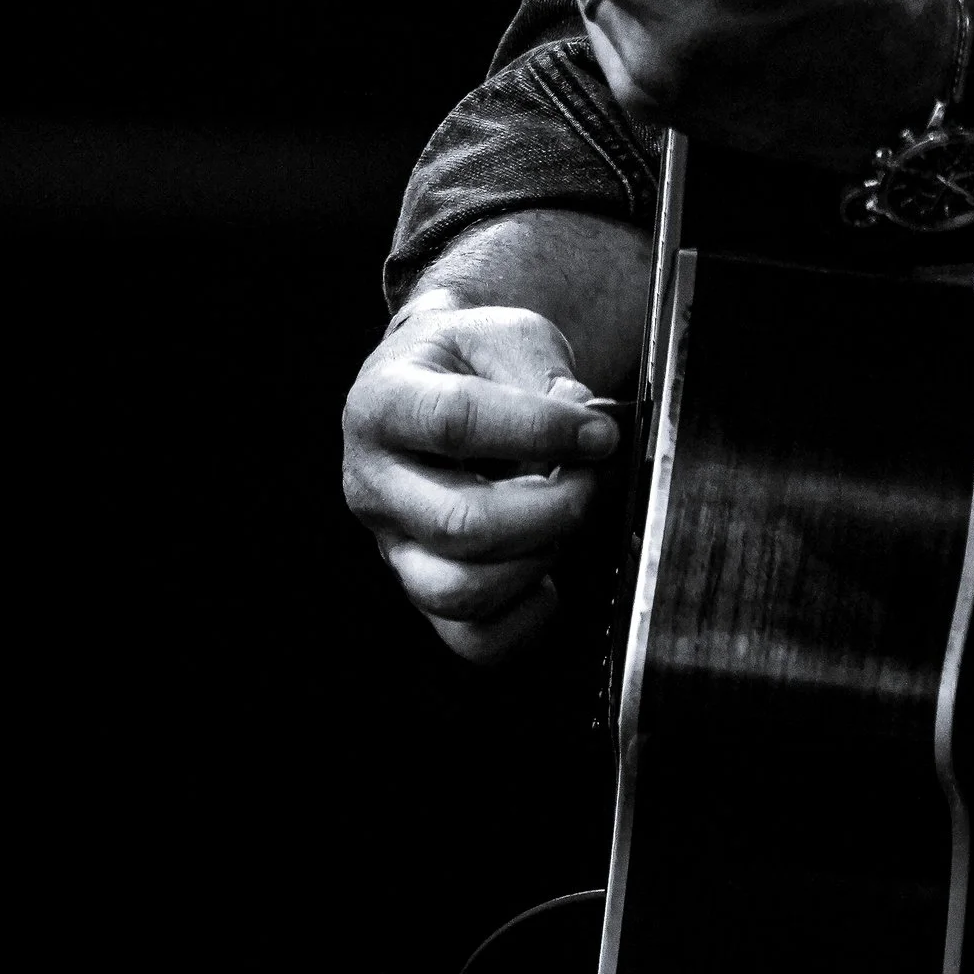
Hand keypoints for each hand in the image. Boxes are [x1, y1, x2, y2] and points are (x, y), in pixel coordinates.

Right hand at [340, 298, 622, 663]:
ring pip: (460, 591)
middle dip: (551, 507)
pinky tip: (550, 570)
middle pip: (459, 523)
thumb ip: (541, 372)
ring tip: (567, 514)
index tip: (600, 431)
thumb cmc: (472, 359)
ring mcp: (393, 547)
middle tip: (592, 477)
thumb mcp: (503, 333)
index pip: (455, 423)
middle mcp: (374, 484)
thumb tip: (583, 422)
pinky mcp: (422, 590)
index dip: (538, 430)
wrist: (439, 382)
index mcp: (382, 404)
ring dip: (540, 557)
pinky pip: (473, 639)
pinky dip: (528, 616)